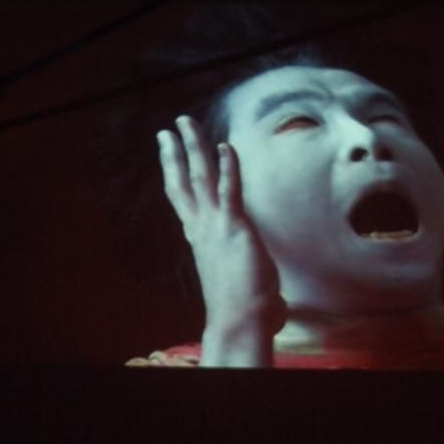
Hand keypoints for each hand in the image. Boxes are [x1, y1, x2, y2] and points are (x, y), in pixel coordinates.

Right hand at [157, 116, 283, 365]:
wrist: (241, 322)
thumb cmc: (245, 309)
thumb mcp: (241, 282)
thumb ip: (251, 280)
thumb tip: (275, 300)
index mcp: (201, 239)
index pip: (184, 200)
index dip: (176, 175)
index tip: (171, 156)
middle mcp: (201, 229)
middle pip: (183, 182)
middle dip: (176, 152)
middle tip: (168, 128)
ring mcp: (215, 226)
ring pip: (200, 177)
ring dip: (193, 147)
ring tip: (185, 122)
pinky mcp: (234, 227)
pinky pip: (230, 189)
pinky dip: (229, 166)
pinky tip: (226, 146)